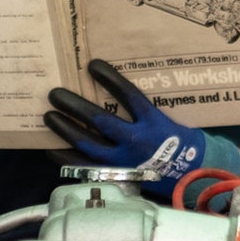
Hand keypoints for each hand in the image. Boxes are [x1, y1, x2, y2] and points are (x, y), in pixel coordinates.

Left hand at [44, 59, 239, 192]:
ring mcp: (124, 160)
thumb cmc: (178, 141)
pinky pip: (87, 167)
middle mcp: (137, 141)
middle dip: (74, 106)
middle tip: (55, 94)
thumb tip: (115, 88)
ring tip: (49, 116)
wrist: (190, 173)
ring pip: (88, 144)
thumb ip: (143, 108)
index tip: (92, 65)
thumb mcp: (167, 118)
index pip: (128, 95)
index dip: (110, 79)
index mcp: (153, 121)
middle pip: (100, 120)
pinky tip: (52, 147)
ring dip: (66, 129)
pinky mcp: (116, 176)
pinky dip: (67, 157)